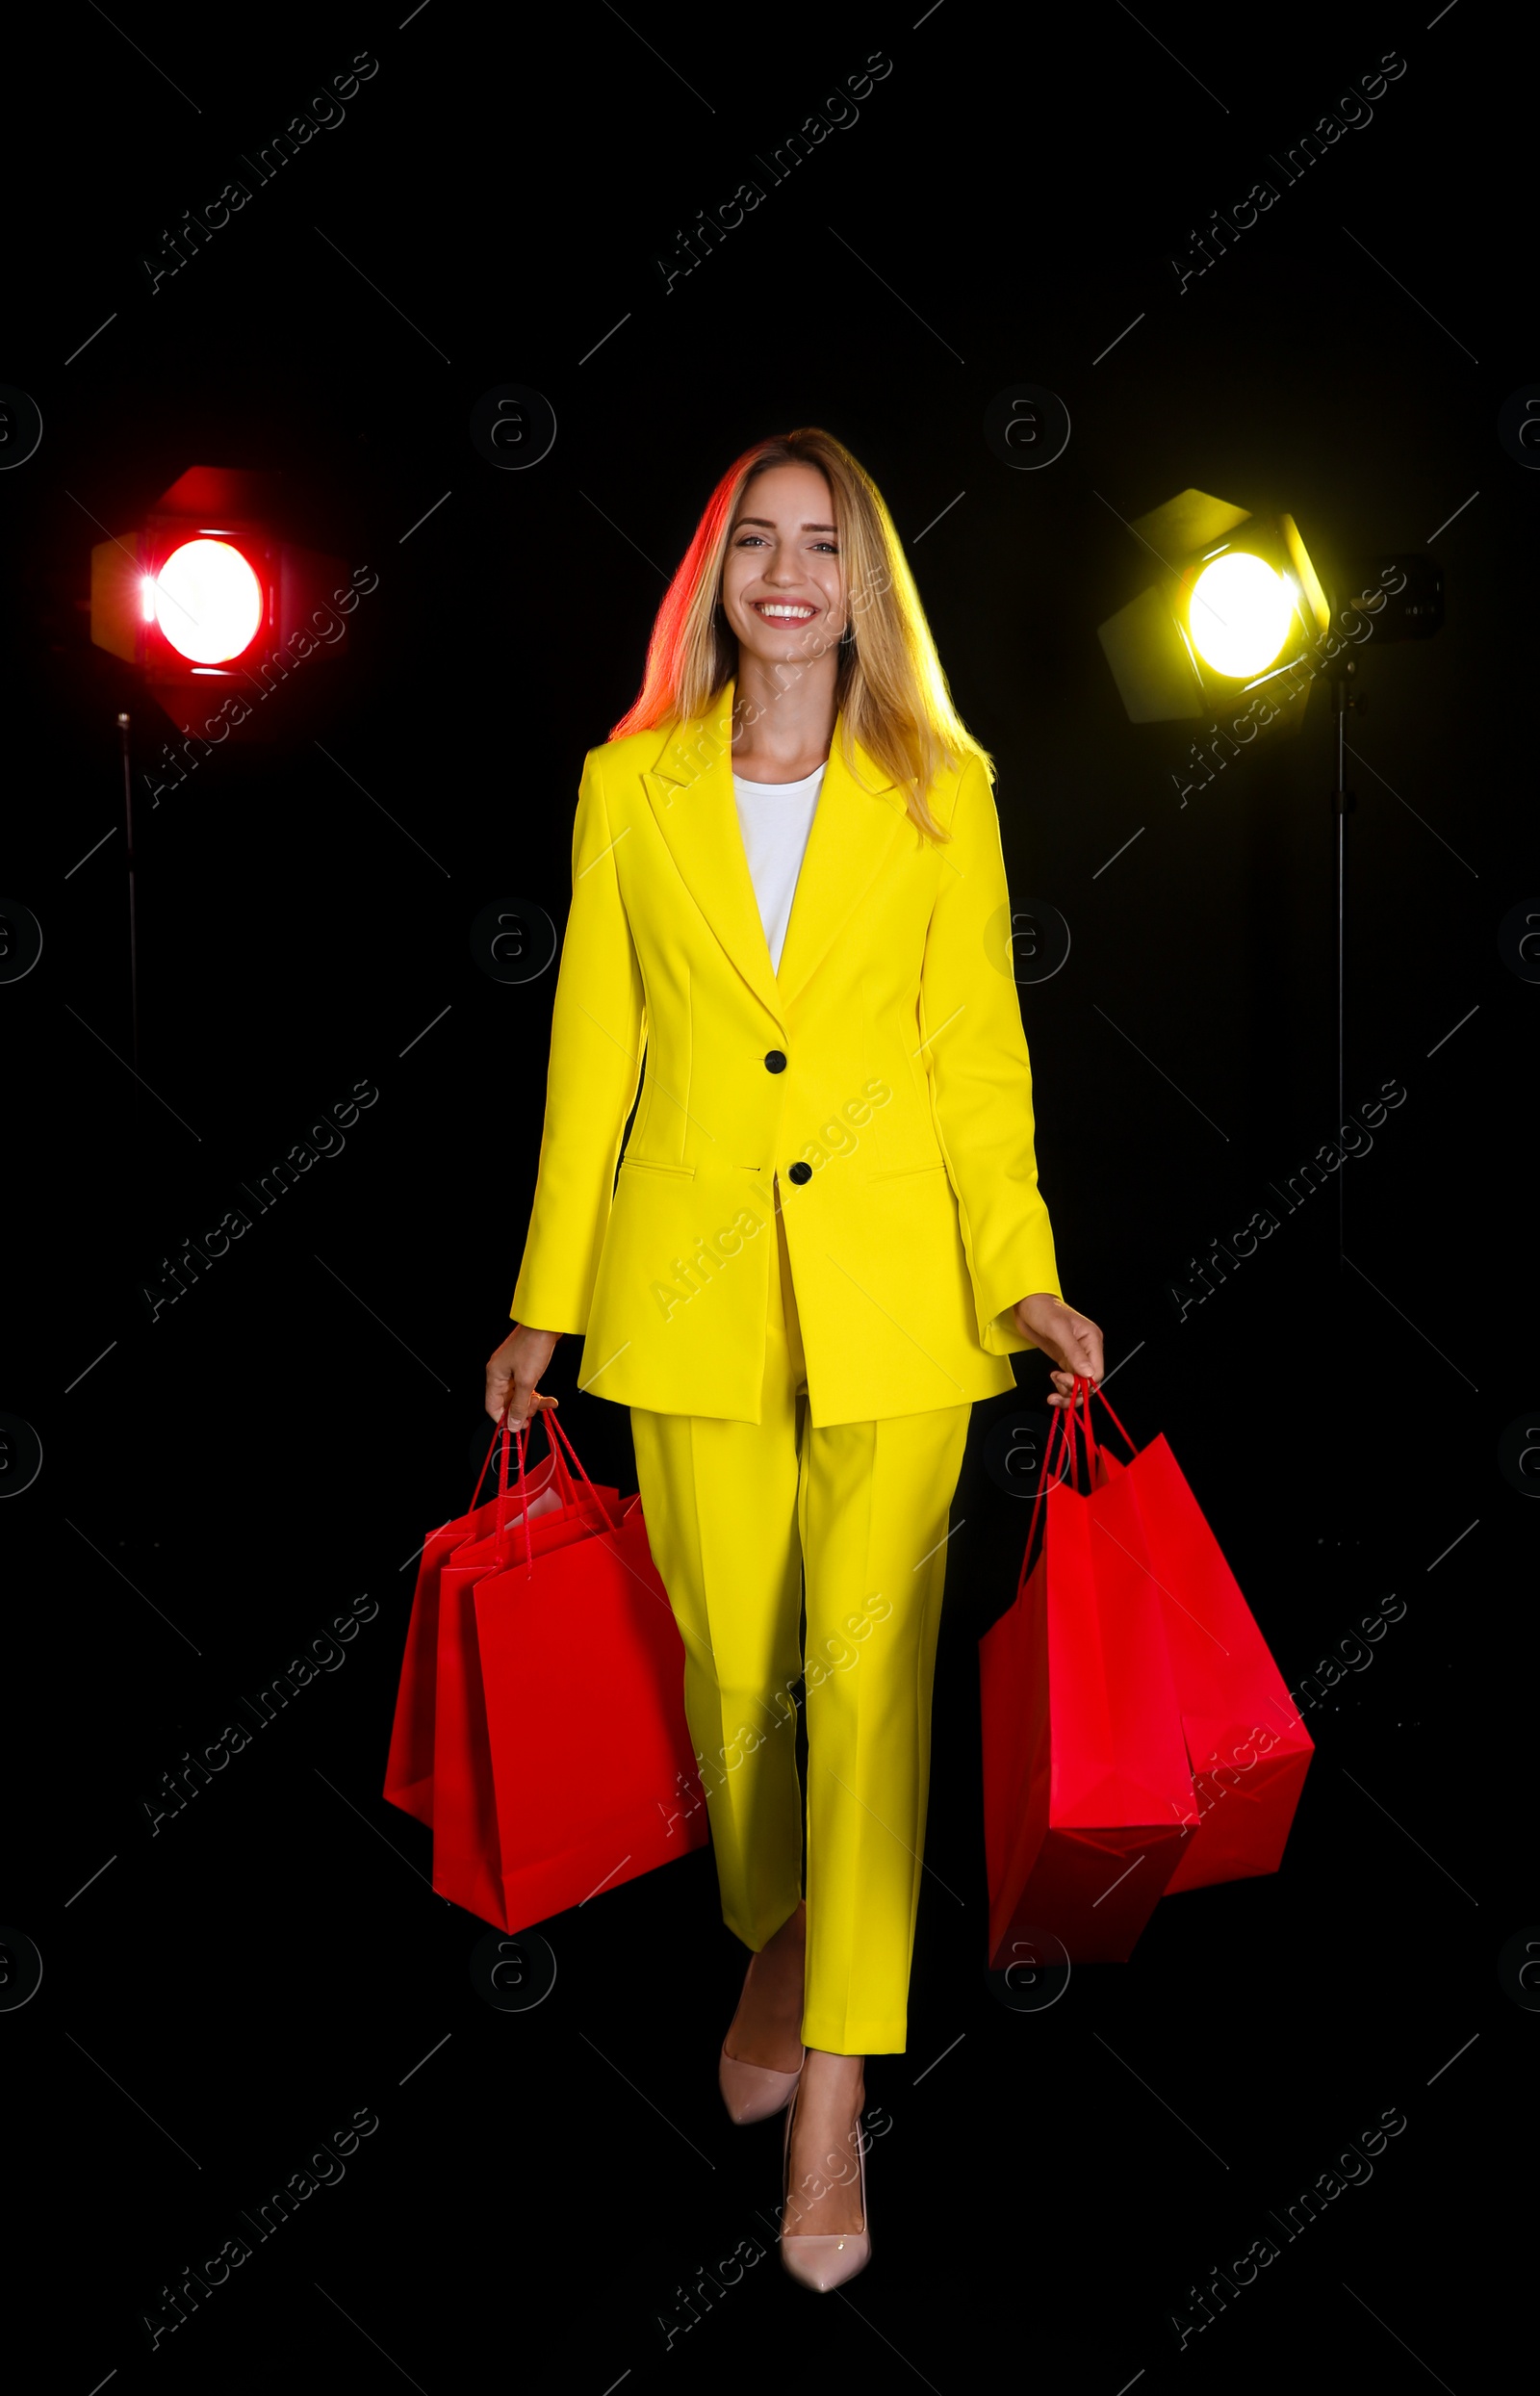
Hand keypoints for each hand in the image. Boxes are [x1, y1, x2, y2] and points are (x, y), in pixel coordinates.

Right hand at [486, 1323, 561, 1430]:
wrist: (547, 1324)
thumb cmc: (533, 1346)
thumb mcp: (527, 1380)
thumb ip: (519, 1405)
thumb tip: (512, 1424)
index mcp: (494, 1375)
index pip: (492, 1406)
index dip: (505, 1419)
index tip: (520, 1426)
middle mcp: (500, 1373)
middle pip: (507, 1402)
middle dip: (523, 1409)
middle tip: (537, 1410)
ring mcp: (512, 1369)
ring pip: (519, 1396)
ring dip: (533, 1403)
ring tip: (548, 1403)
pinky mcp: (524, 1366)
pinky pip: (527, 1387)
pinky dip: (537, 1394)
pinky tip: (549, 1399)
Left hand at [1010, 1293, 1104, 1407]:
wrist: (1026, 1304)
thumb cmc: (1042, 1309)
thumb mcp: (1058, 1329)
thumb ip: (1073, 1352)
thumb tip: (1087, 1373)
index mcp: (1091, 1339)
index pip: (1097, 1371)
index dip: (1083, 1383)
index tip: (1064, 1381)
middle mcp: (1086, 1348)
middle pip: (1089, 1381)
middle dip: (1074, 1391)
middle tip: (1057, 1391)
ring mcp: (1075, 1355)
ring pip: (1079, 1383)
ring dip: (1067, 1392)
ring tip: (1053, 1392)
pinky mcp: (1064, 1358)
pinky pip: (1069, 1379)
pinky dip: (1062, 1386)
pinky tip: (1053, 1379)